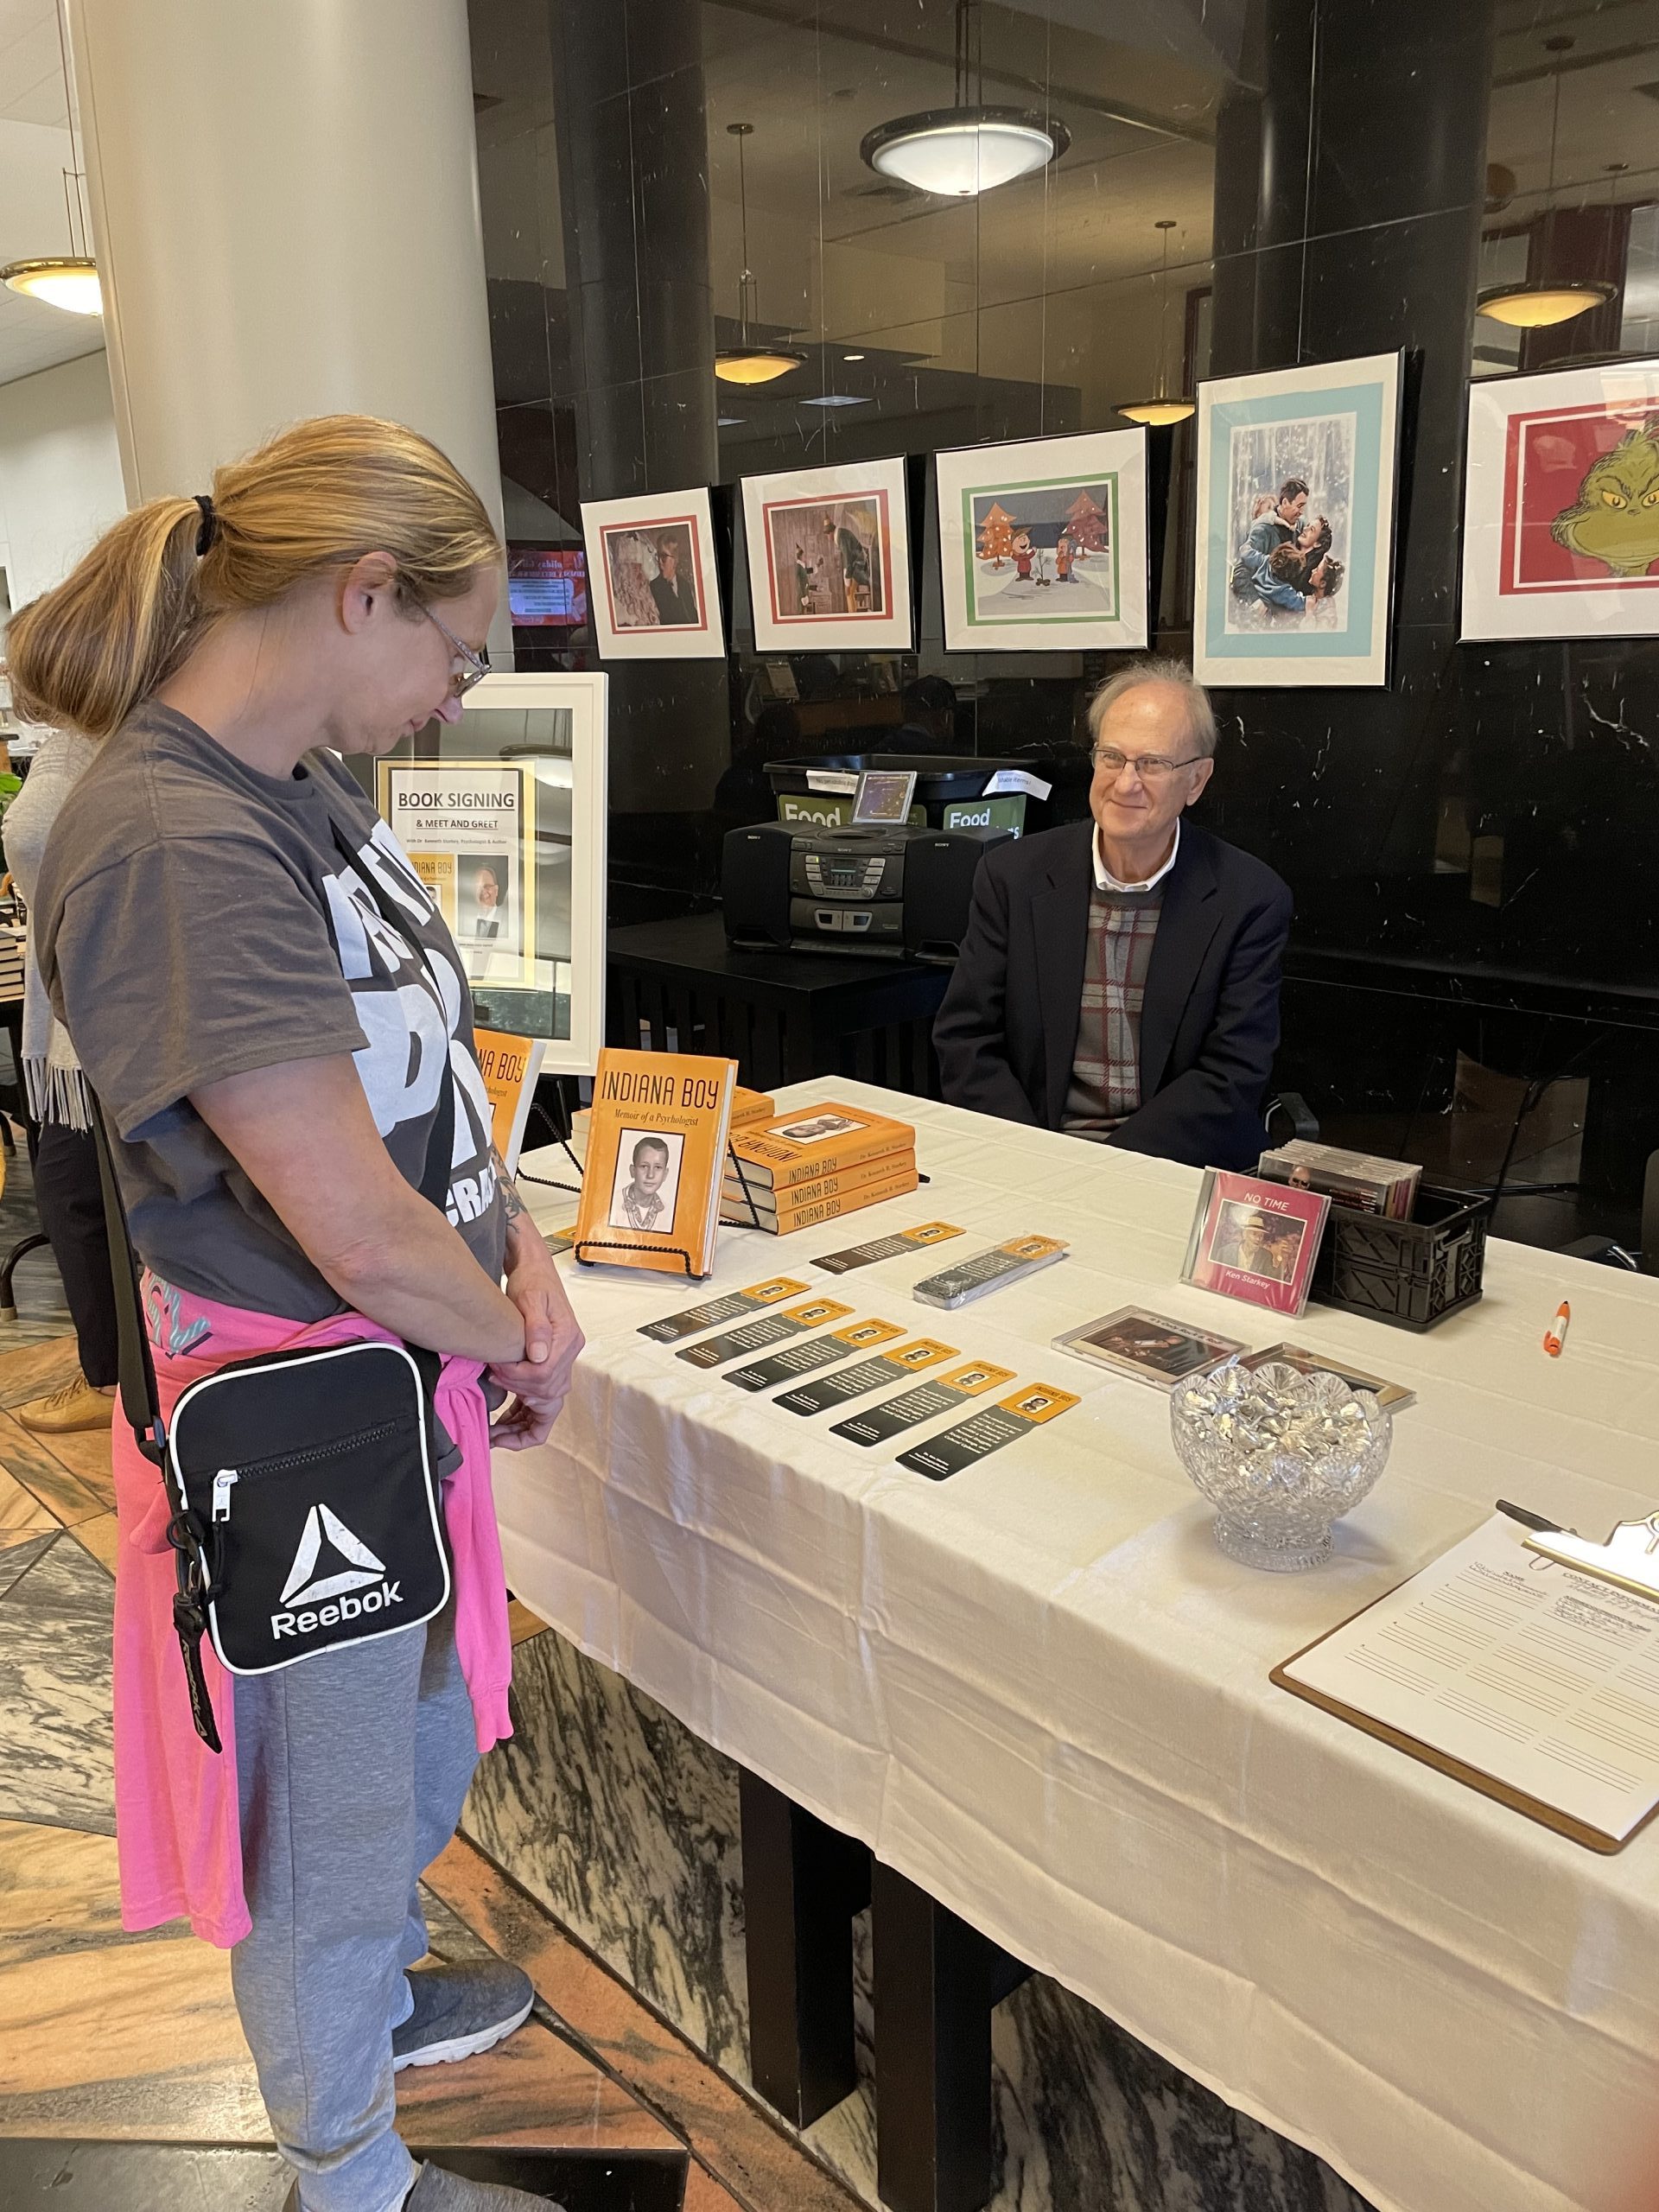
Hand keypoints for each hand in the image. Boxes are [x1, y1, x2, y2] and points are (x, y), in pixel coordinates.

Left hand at [487, 1236, 583, 1450]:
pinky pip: (542, 1401)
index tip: (493, 1373)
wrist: (534, 1269)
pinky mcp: (550, 1364)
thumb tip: (538, 1356)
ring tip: (495, 1435)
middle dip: (518, 1408)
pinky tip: (502, 1421)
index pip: (544, 1377)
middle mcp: (569, 1355)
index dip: (516, 1381)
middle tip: (489, 1413)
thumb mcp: (530, 1297)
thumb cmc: (531, 1280)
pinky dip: (524, 1415)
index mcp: (567, 1340)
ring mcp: (561, 1362)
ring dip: (523, 1423)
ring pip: (547, 1407)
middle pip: (548, 1398)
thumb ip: (535, 1327)